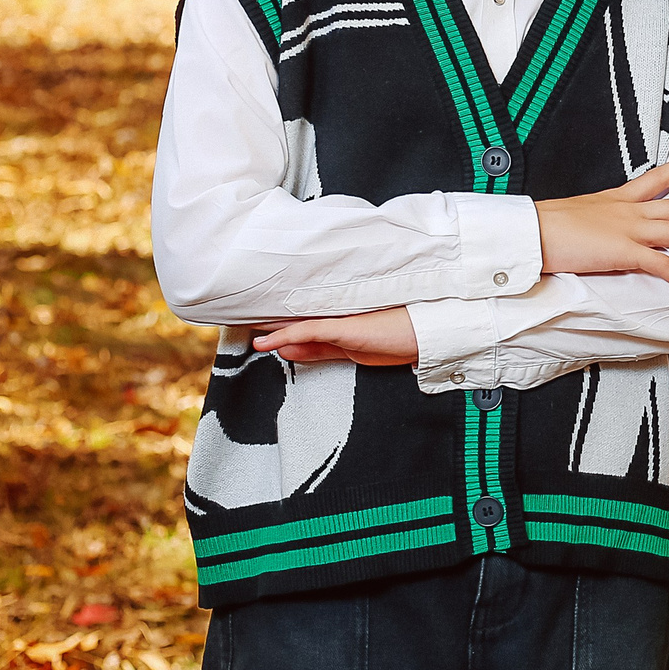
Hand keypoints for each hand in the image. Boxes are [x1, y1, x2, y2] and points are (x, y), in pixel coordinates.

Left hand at [252, 307, 418, 365]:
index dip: (275, 322)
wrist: (431, 333)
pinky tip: (265, 342)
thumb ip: (322, 351)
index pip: (301, 322)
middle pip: (294, 319)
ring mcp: (342, 321)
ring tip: (240, 324)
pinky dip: (285, 337)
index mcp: (340, 321)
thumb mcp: (356, 351)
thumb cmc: (403, 337)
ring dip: (267, 327)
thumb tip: (289, 352)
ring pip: (296, 323)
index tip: (252, 321)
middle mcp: (338, 318)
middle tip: (237, 317)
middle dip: (265, 320)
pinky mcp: (346, 329)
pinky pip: (310, 332)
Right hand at [533, 153, 668, 298]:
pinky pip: (662, 267)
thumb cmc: (544, 225)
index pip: (656, 178)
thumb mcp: (575, 214)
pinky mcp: (624, 252)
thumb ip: (593, 219)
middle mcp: (628, 210)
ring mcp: (629, 230)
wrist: (532, 230)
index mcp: (616, 198)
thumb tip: (593, 228)